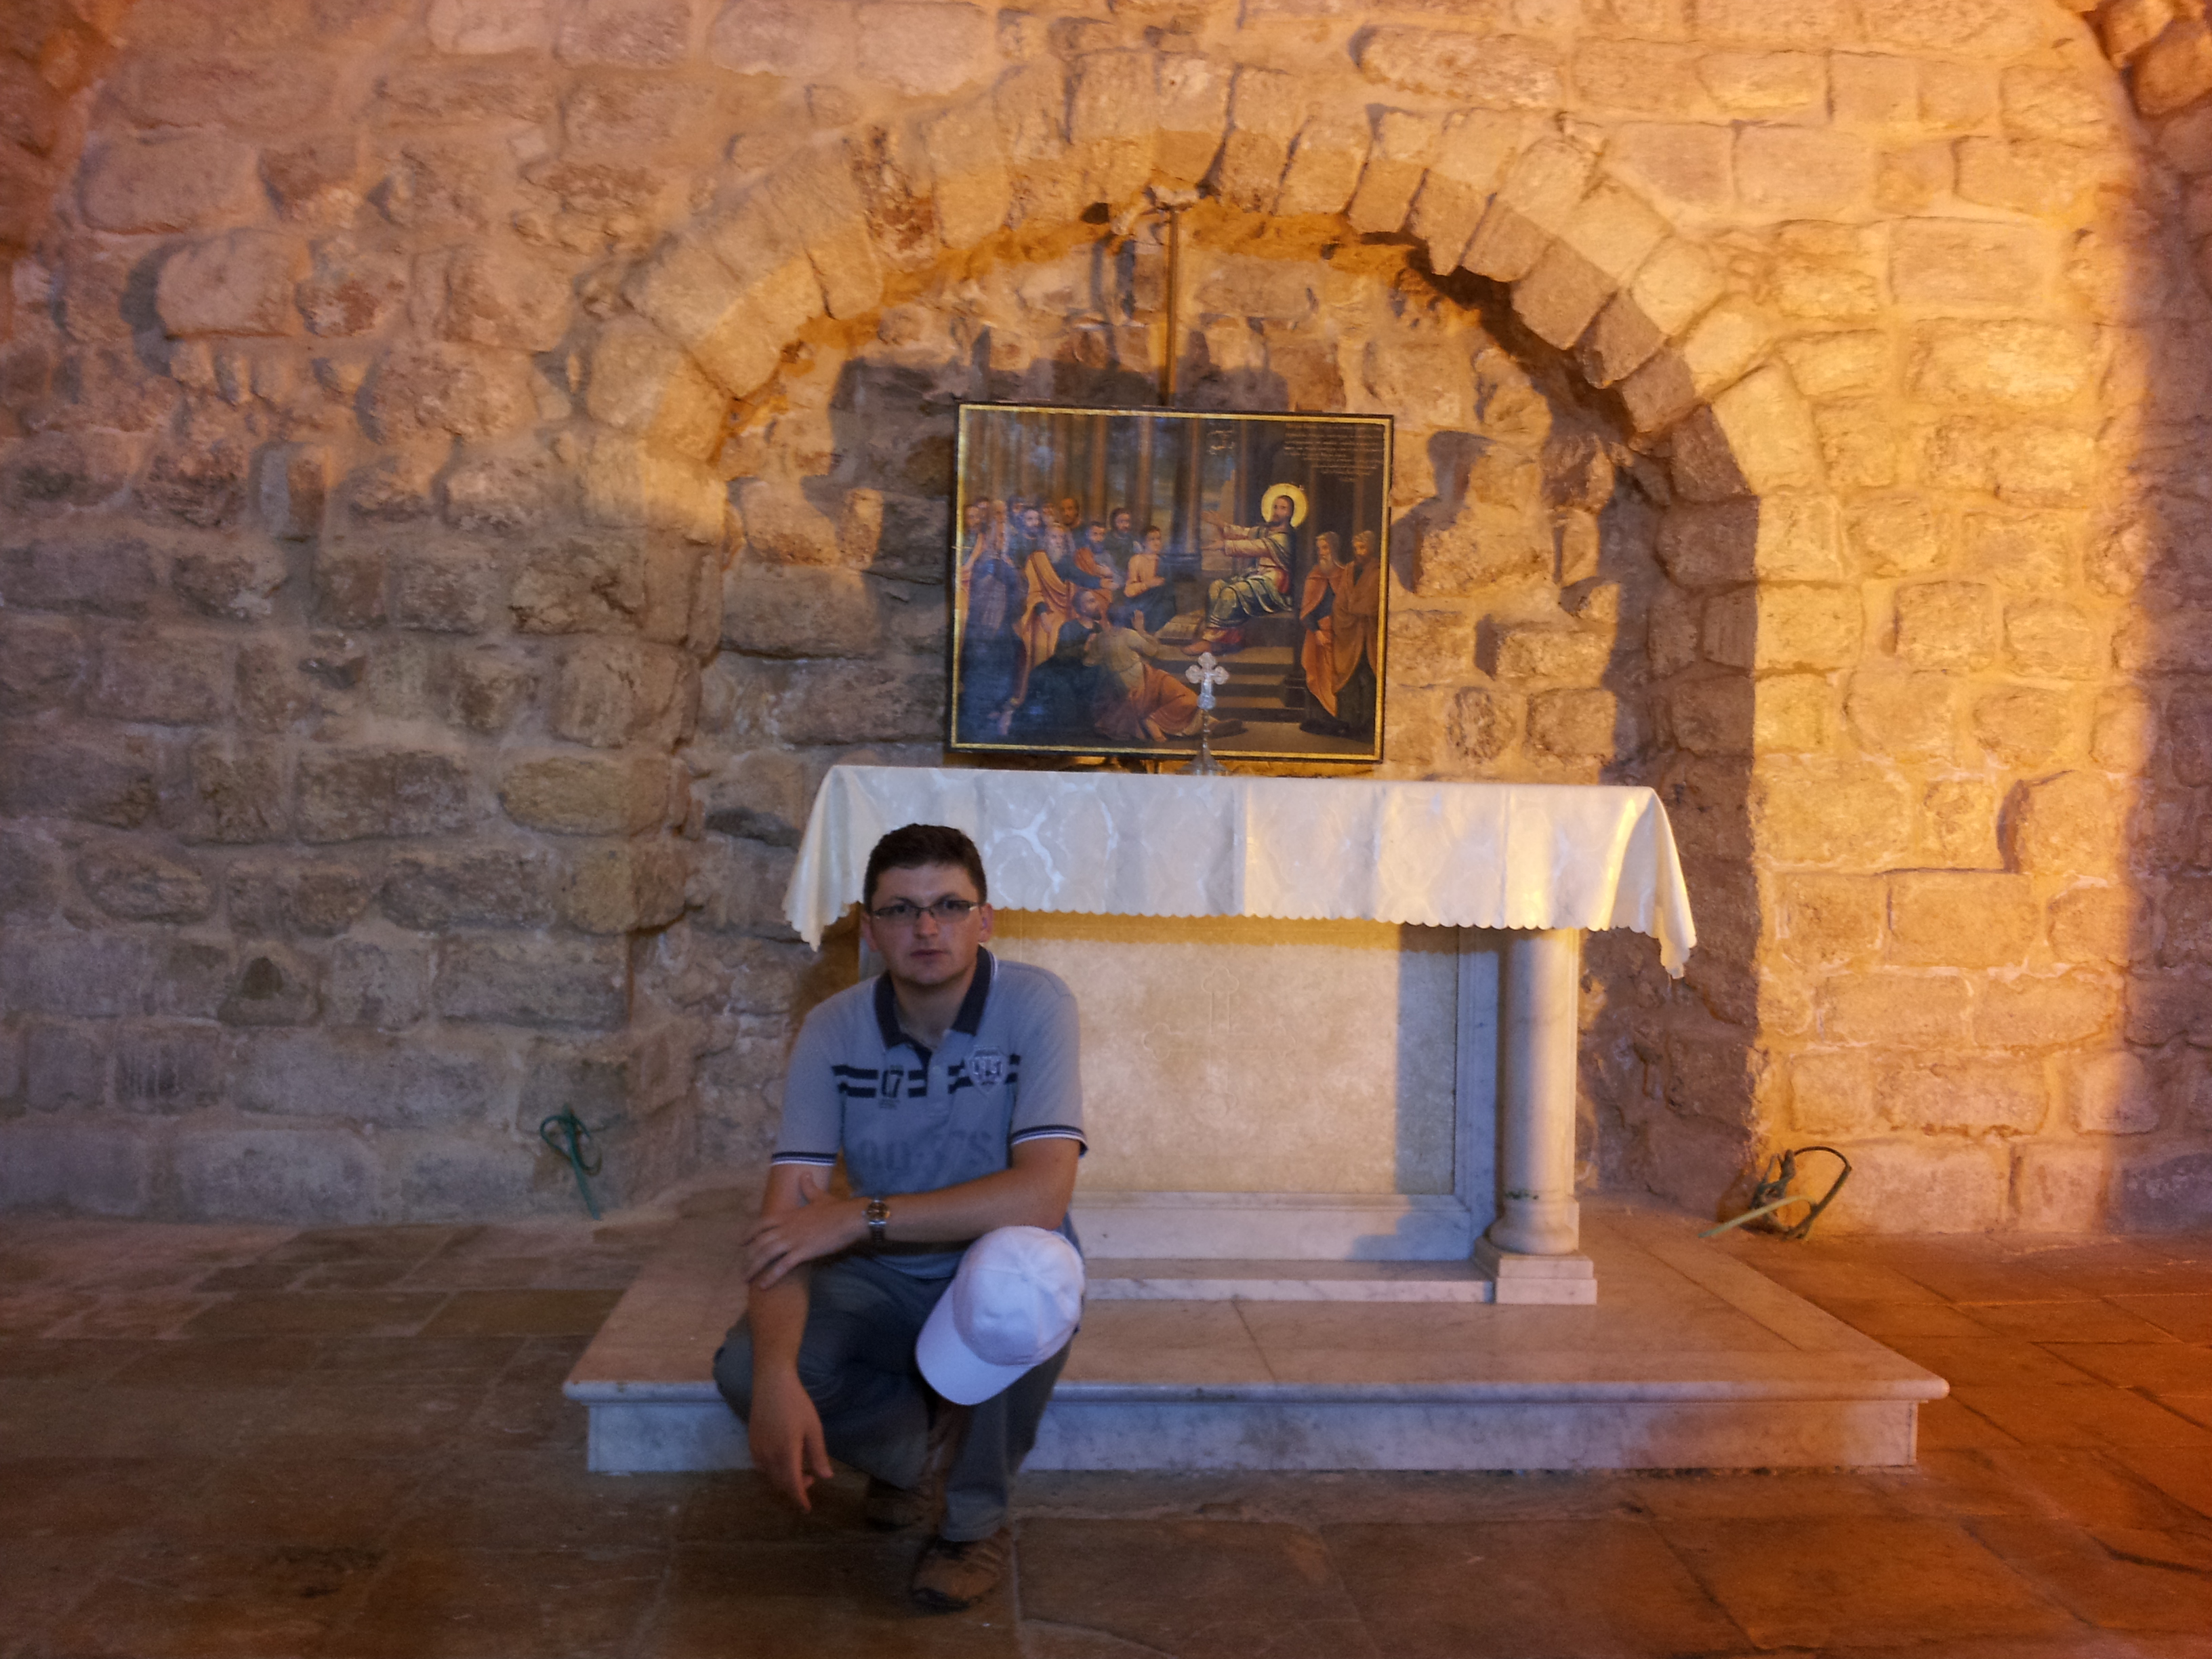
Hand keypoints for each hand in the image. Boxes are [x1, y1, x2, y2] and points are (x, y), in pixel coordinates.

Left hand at [743, 1172, 861, 1287]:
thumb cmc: (837, 1208)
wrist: (850, 1219)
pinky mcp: (802, 1252)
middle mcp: (786, 1227)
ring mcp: (793, 1240)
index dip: (749, 1233)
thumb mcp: (820, 1196)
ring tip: (746, 1279)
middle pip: (760, 1242)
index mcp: (788, 1215)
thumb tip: (805, 1173)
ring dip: (753, 1268)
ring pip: (766, 1254)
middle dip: (748, 1256)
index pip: (761, 1223)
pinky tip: (763, 1286)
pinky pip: (782, 1266)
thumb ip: (809, 1187)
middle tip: (743, 1268)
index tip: (741, 1242)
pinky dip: (770, 1277)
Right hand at [749, 1367, 833, 1510]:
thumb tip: (826, 1477)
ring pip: (770, 1476)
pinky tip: (782, 1460)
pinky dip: (773, 1470)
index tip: (807, 1508)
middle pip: (780, 1483)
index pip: (792, 1485)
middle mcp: (768, 1456)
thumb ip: (818, 1455)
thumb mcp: (813, 1428)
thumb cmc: (797, 1404)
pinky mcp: (751, 1443)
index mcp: (786, 1453)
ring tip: (799, 1468)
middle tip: (811, 1479)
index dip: (800, 1498)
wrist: (771, 1384)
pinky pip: (761, 1466)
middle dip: (795, 1488)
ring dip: (784, 1479)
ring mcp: (757, 1450)